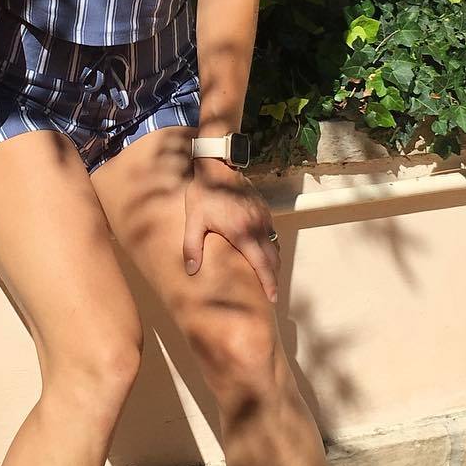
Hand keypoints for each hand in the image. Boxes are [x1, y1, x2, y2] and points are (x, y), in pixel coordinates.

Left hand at [183, 158, 279, 303]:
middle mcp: (257, 227)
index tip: (272, 298)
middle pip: (272, 259)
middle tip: (270, 294)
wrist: (218, 168)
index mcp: (241, 233)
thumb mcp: (194, 221)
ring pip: (274, 247)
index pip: (261, 264)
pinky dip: (270, 248)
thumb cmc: (204, 194)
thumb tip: (191, 271)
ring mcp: (263, 218)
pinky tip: (261, 254)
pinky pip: (271, 234)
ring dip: (273, 263)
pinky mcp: (264, 211)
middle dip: (273, 278)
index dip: (268, 283)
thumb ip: (192, 247)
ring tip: (266, 277)